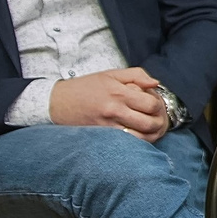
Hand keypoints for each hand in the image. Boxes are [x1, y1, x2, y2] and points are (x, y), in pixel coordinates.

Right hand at [48, 67, 168, 141]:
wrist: (58, 102)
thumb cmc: (86, 87)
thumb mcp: (111, 74)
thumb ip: (136, 75)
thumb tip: (156, 83)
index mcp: (119, 93)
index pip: (152, 104)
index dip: (158, 105)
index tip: (154, 104)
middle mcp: (115, 111)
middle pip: (150, 123)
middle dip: (158, 122)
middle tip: (155, 118)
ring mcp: (108, 126)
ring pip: (141, 138)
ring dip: (150, 134)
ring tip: (148, 128)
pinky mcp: (102, 136)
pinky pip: (126, 143)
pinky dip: (136, 141)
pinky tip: (136, 135)